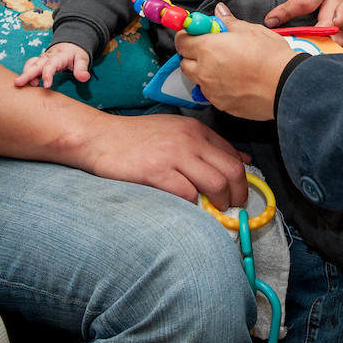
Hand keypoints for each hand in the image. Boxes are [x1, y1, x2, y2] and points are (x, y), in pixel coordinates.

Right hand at [15, 42, 90, 88]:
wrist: (71, 44)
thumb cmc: (76, 53)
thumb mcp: (83, 59)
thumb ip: (82, 68)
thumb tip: (84, 78)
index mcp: (59, 56)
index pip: (51, 64)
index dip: (47, 74)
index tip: (46, 85)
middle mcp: (48, 57)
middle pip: (36, 64)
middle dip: (27, 73)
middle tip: (18, 83)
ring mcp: (42, 59)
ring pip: (31, 64)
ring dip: (25, 73)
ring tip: (21, 84)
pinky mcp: (38, 62)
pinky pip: (30, 66)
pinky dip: (26, 74)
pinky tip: (25, 84)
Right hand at [83, 108, 249, 207]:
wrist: (100, 137)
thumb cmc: (137, 137)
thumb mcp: (176, 131)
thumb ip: (207, 144)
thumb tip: (242, 160)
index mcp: (196, 129)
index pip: (232, 155)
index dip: (242, 178)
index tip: (239, 193)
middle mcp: (189, 139)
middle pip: (232, 171)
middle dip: (238, 194)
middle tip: (233, 207)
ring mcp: (174, 155)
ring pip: (216, 184)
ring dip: (221, 204)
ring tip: (215, 212)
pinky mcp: (156, 172)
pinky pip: (188, 195)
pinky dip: (194, 208)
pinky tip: (191, 212)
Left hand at [175, 4, 294, 120]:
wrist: (286, 85)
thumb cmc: (270, 56)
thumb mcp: (250, 30)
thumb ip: (229, 22)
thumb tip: (219, 12)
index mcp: (207, 48)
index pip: (181, 41)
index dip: (188, 36)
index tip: (199, 33)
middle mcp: (204, 71)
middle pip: (185, 63)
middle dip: (194, 55)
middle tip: (213, 49)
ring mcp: (212, 91)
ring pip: (198, 80)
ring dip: (206, 72)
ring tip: (229, 66)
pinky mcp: (222, 105)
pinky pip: (212, 94)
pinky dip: (218, 86)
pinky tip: (237, 80)